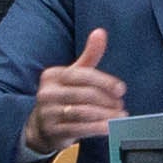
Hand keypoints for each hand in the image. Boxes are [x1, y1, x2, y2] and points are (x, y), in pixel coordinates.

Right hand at [23, 28, 124, 153]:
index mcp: (52, 75)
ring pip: (83, 112)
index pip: (82, 75)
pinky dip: (97, 128)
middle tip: (121, 104)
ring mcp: (49, 113)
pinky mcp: (53, 131)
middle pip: (84, 94)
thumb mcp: (73, 75)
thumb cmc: (63, 96)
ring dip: (105, 114)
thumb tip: (100, 31)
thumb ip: (89, 55)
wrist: (41, 127)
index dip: (104, 82)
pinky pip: (79, 128)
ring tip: (120, 115)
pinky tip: (110, 127)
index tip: (121, 89)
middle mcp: (47, 93)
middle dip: (107, 100)